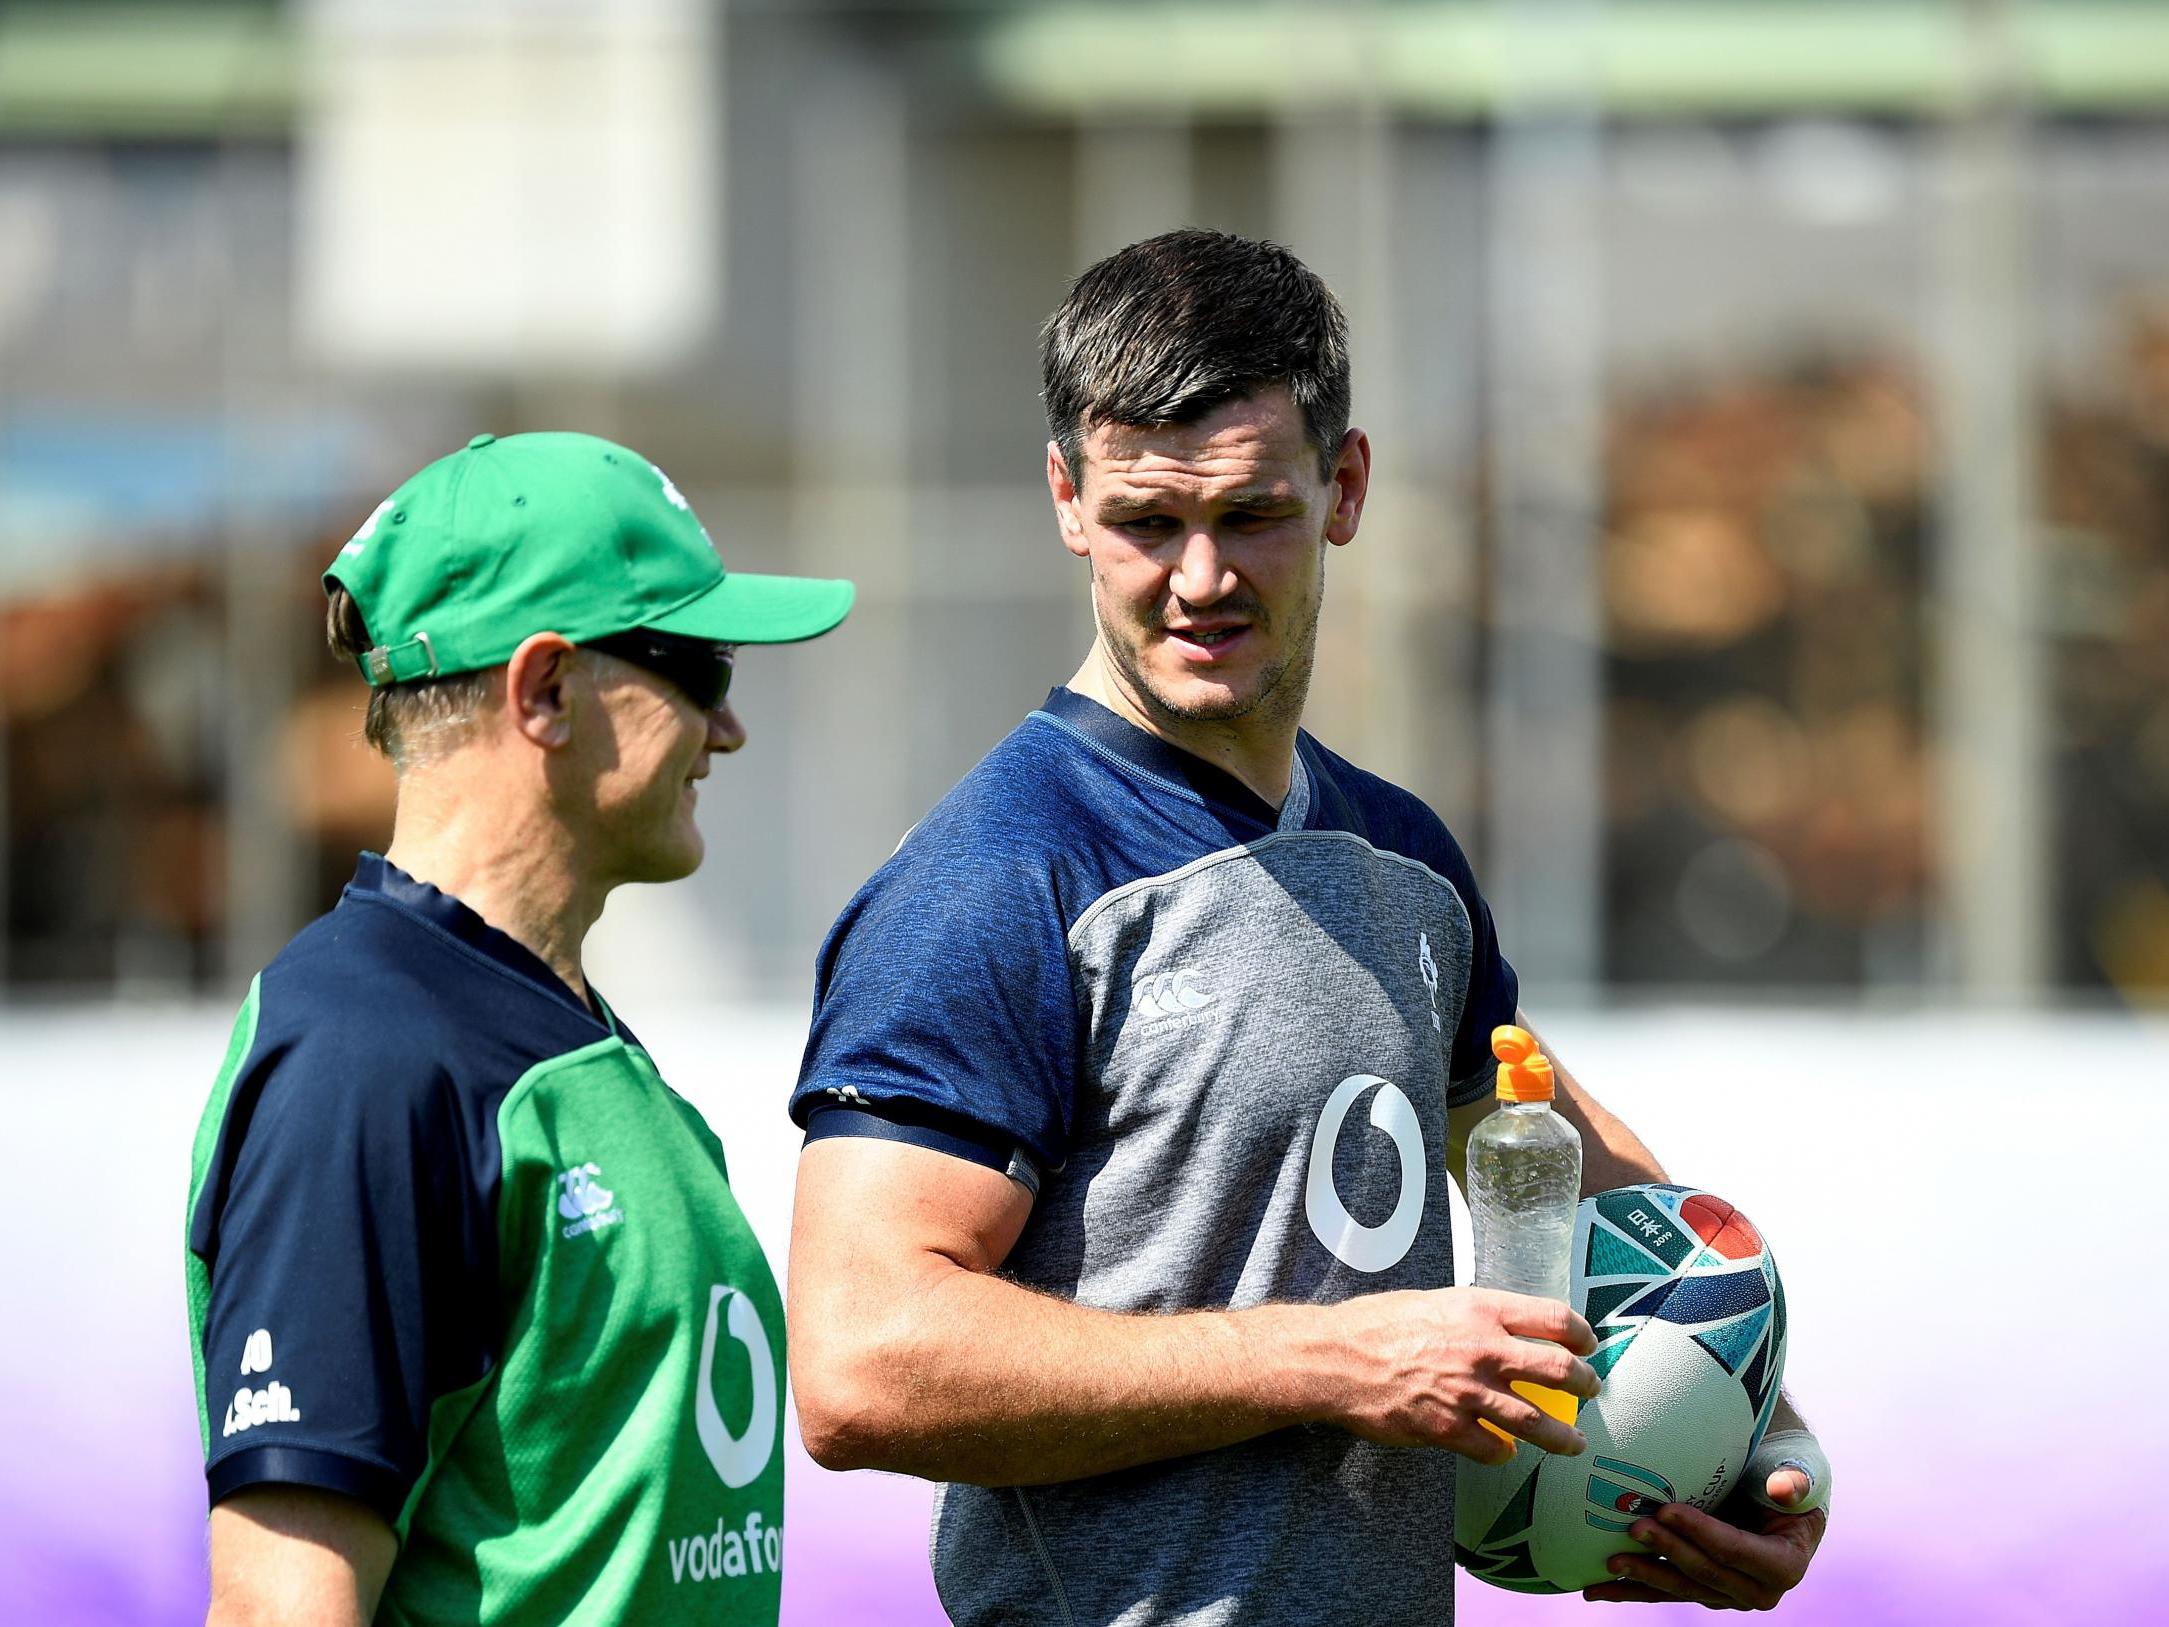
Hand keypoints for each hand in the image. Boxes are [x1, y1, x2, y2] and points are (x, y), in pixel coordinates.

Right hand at [1329, 1287, 1598, 1463]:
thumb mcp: (1434, 1301)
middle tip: (1590, 1389)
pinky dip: (1504, 1453)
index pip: (1553, 1317)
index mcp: (1480, 1309)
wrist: (1336, 1358)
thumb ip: (1474, 1316)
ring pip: (1536, 1422)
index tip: (1588, 1344)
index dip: (1581, 1333)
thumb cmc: (1377, 1324)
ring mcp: (1468, 1392)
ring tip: (1575, 1442)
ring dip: (1562, 1436)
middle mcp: (1483, 1349)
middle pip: (1558, 1370)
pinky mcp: (1449, 1428)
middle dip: (1584, 1384)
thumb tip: (1503, 1328)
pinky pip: (1492, 1449)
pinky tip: (1506, 1452)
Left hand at [1583, 1467, 1827, 1609]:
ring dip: (1643, 1576)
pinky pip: (1664, 1591)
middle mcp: (1756, 1590)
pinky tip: (1596, 1590)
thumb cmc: (1789, 1480)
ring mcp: (1726, 1595)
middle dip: (1667, 1551)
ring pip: (1680, 1587)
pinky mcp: (1701, 1591)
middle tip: (1633, 1528)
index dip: (1701, 1532)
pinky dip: (1630, 1590)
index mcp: (1784, 1565)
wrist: (1780, 1500)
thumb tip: (1783, 1488)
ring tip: (1610, 1562)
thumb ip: (1795, 1483)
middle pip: (1704, 1572)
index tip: (1666, 1511)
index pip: (1735, 1550)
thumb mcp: (1801, 1477)